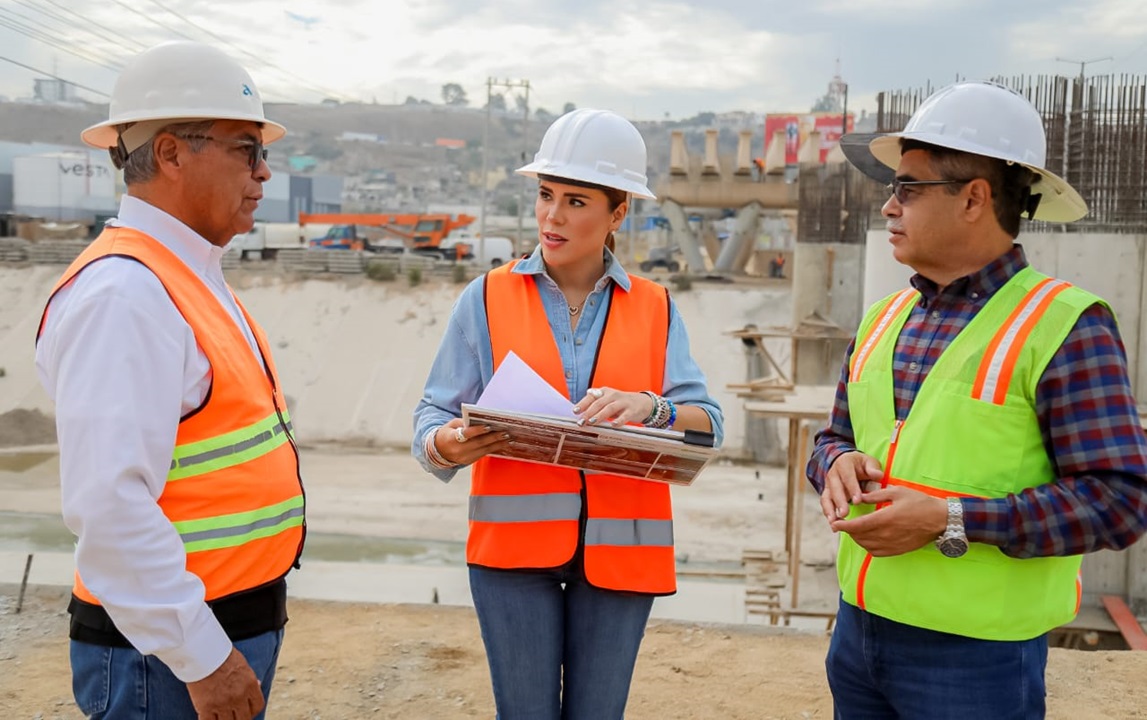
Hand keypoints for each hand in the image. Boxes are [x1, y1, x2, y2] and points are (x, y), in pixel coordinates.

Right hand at [186, 646, 264, 719]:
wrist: (202, 653)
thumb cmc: (221, 656)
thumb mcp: (242, 665)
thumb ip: (250, 678)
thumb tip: (258, 685)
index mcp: (250, 685)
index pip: (258, 706)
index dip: (252, 711)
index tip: (246, 711)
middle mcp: (239, 696)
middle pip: (244, 719)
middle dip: (239, 718)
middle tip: (232, 715)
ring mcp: (222, 703)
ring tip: (219, 716)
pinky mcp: (206, 707)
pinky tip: (207, 716)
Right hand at [435, 419, 510, 464]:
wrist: (439, 450)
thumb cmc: (447, 433)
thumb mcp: (452, 424)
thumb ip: (464, 422)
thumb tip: (481, 420)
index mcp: (451, 438)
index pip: (466, 434)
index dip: (477, 431)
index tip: (489, 426)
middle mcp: (458, 450)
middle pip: (479, 443)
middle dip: (493, 438)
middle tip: (506, 432)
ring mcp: (464, 458)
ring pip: (484, 450)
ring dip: (498, 444)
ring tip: (509, 439)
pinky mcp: (469, 461)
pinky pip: (484, 454)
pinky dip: (494, 449)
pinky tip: (503, 445)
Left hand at [573, 387, 654, 426]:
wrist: (642, 402)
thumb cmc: (620, 403)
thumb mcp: (607, 401)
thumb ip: (594, 404)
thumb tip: (579, 413)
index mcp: (604, 392)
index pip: (591, 396)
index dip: (582, 404)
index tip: (575, 412)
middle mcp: (612, 395)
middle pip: (599, 403)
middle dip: (589, 412)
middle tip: (581, 422)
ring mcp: (623, 402)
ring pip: (609, 408)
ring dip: (600, 415)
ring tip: (592, 422)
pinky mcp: (632, 410)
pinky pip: (625, 415)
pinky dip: (619, 420)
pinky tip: (613, 425)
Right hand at [820, 451, 884, 521]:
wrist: (848, 463)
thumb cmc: (861, 465)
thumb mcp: (869, 462)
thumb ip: (873, 469)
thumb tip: (878, 476)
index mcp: (844, 464)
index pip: (847, 476)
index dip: (852, 488)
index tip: (857, 500)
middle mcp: (833, 474)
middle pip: (835, 488)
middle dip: (839, 502)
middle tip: (845, 514)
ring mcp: (828, 484)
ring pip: (827, 497)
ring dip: (830, 510)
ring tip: (834, 522)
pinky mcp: (827, 494)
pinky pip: (825, 504)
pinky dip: (828, 514)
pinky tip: (833, 525)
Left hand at [829, 485, 948, 556]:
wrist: (940, 520)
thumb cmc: (919, 502)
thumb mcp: (896, 492)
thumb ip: (875, 495)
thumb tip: (859, 498)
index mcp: (884, 518)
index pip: (857, 526)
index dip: (843, 526)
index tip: (834, 523)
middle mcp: (886, 534)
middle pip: (859, 537)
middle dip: (848, 531)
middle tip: (842, 524)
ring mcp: (892, 544)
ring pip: (866, 546)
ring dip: (857, 539)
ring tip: (854, 530)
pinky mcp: (898, 550)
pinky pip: (877, 552)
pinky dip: (868, 546)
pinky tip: (868, 539)